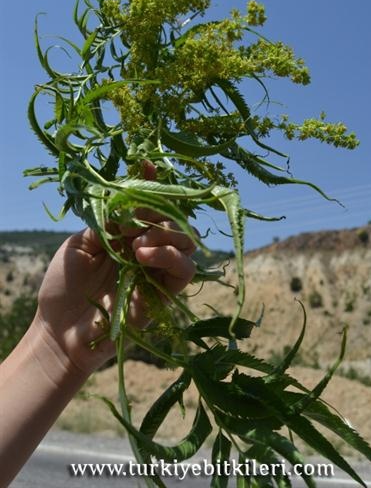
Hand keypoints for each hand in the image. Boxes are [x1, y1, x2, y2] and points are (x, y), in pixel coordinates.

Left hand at [34, 162, 196, 376]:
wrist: (59, 331)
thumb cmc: (64, 287)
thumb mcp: (80, 242)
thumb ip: (108, 221)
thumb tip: (130, 200)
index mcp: (127, 234)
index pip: (148, 204)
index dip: (150, 183)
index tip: (145, 163)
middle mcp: (147, 248)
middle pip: (173, 218)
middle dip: (158, 212)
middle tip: (133, 222)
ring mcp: (158, 271)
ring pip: (186, 241)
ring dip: (166, 233)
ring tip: (138, 243)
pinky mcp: (166, 294)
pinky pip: (185, 270)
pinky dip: (170, 256)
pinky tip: (144, 255)